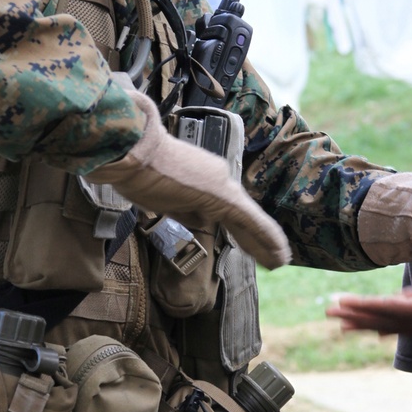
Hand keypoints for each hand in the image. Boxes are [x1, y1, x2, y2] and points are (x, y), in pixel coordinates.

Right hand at [88, 90, 289, 268]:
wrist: (130, 149)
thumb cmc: (133, 167)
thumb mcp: (156, 191)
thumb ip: (177, 205)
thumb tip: (189, 218)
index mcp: (202, 176)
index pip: (224, 208)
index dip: (238, 227)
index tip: (246, 241)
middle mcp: (217, 178)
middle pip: (241, 216)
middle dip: (256, 238)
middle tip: (272, 256)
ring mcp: (221, 186)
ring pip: (250, 221)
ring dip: (266, 243)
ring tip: (281, 261)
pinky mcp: (222, 196)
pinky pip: (251, 221)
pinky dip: (267, 238)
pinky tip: (279, 253)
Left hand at [329, 270, 411, 367]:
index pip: (385, 308)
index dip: (362, 305)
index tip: (340, 304)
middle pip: (380, 318)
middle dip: (354, 315)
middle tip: (328, 312)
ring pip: (387, 324)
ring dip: (365, 322)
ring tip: (343, 325)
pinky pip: (401, 327)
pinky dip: (385, 326)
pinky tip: (378, 330)